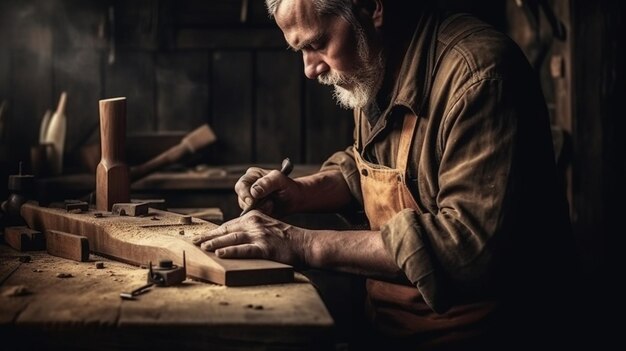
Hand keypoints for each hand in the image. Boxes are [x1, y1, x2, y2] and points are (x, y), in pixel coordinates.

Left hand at [192, 211, 307, 266]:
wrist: (305, 243)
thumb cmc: (285, 238)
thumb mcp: (266, 226)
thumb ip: (250, 229)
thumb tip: (230, 238)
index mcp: (253, 216)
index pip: (228, 225)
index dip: (213, 232)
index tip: (201, 237)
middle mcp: (254, 224)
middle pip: (226, 230)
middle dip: (209, 237)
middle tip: (194, 242)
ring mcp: (260, 235)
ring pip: (232, 238)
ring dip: (215, 243)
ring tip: (203, 247)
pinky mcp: (265, 248)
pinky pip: (245, 250)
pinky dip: (231, 251)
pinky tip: (221, 254)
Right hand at [235, 166, 301, 216]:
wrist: (294, 199)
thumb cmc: (288, 186)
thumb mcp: (280, 180)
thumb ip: (267, 182)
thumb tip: (253, 191)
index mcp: (251, 175)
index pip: (241, 185)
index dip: (245, 194)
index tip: (252, 202)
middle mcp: (248, 187)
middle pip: (241, 199)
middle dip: (253, 205)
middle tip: (268, 204)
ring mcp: (249, 200)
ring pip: (246, 210)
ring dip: (259, 210)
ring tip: (271, 205)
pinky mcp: (253, 211)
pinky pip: (252, 217)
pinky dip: (261, 215)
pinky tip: (270, 210)